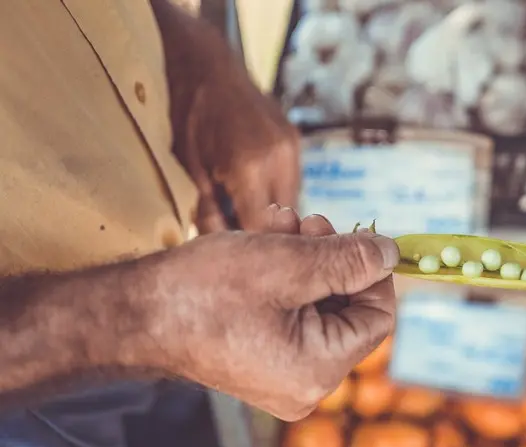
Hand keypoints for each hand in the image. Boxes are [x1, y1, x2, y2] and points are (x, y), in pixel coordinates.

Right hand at [146, 213, 397, 420]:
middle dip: (333, 258)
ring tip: (283, 223)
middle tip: (312, 221)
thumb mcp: (288, 263)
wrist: (133, 313)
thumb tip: (391, 253)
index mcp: (317, 370)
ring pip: (318, 306)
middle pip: (346, 310)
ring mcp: (281, 375)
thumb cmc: (204, 291)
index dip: (374, 273)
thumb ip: (349, 260)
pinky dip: (287, 276)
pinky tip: (269, 240)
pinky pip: (292, 315)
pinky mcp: (261, 360)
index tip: (359, 236)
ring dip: (307, 258)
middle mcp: (304, 384)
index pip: (377, 318)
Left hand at [183, 71, 299, 233]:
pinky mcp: (295, 142)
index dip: (250, 249)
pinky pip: (292, 183)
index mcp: (248, 167)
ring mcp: (292, 149)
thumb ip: (209, 211)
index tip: (238, 258)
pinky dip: (277, 195)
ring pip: (292, 204)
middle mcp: (279, 159)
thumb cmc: (188, 116)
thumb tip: (220, 245)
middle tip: (242, 243)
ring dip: (274, 216)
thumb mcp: (190, 168)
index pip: (260, 228)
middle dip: (264, 235)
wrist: (207, 67)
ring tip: (246, 217)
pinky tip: (256, 196)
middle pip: (283, 220)